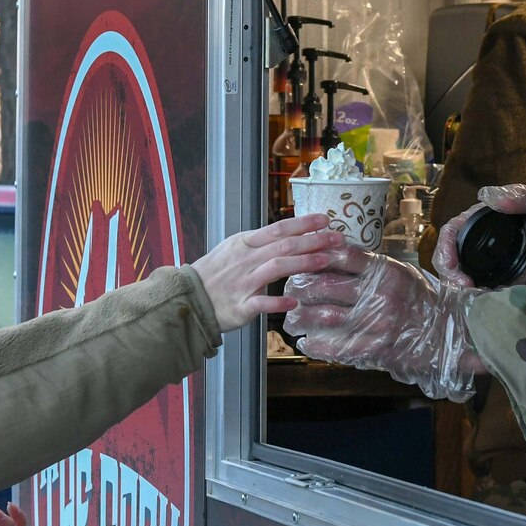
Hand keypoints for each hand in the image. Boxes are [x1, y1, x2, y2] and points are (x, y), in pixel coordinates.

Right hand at [191, 215, 343, 331]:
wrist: (187, 298)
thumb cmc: (213, 274)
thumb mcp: (233, 249)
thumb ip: (259, 243)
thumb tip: (287, 235)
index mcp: (245, 243)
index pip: (278, 228)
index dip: (303, 223)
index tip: (326, 219)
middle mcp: (245, 259)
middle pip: (284, 245)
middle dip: (313, 240)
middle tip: (338, 238)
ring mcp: (242, 282)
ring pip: (276, 267)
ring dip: (303, 263)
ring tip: (325, 261)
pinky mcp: (239, 306)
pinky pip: (260, 302)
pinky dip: (277, 301)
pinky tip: (294, 301)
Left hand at [284, 246, 484, 401]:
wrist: (445, 331)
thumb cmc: (418, 299)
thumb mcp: (398, 272)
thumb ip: (368, 264)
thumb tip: (331, 251)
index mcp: (383, 270)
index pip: (339, 255)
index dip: (313, 256)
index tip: (298, 259)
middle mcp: (378, 294)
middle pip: (324, 285)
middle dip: (298, 287)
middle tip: (286, 289)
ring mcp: (375, 322)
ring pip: (324, 315)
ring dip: (301, 316)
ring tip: (290, 316)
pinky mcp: (375, 347)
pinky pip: (336, 346)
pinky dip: (316, 344)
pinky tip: (305, 342)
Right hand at [431, 183, 525, 287]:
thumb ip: (519, 197)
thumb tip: (486, 196)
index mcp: (480, 220)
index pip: (451, 232)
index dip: (445, 246)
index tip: (452, 262)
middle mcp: (479, 242)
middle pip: (450, 258)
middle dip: (449, 272)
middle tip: (463, 283)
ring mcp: (490, 263)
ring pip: (462, 276)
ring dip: (459, 286)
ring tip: (471, 292)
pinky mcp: (503, 279)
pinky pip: (484, 290)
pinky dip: (477, 297)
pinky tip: (483, 299)